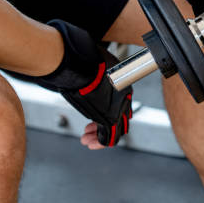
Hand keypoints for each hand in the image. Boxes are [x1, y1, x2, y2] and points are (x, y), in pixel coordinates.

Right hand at [14, 20, 132, 146]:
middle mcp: (124, 96)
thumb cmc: (81, 60)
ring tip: (87, 139)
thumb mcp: (91, 66)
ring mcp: (118, 107)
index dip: (108, 111)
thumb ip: (91, 74)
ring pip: (115, 129)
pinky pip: (110, 136)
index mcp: (123, 82)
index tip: (95, 118)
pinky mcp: (111, 117)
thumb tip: (80, 72)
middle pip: (120, 118)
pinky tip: (89, 142)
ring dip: (99, 136)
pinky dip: (100, 142)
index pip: (121, 104)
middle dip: (102, 127)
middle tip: (89, 132)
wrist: (79, 62)